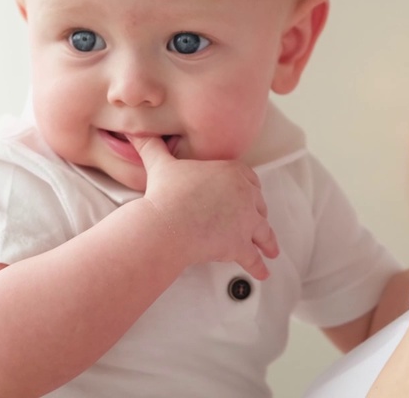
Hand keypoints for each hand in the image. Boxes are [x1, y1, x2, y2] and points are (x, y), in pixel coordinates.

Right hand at [133, 136, 279, 279]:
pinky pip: (253, 257)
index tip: (249, 194)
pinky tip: (264, 273)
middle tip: (258, 221)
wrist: (167, 223)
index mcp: (232, 172)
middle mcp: (244, 194)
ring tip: (272, 251)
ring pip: (263, 231)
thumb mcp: (160, 165)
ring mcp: (245, 220)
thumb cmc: (166, 194)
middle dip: (258, 213)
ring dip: (268, 242)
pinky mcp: (240, 244)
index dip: (249, 188)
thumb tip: (136, 135)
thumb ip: (153, 148)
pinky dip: (259, 266)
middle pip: (258, 204)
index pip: (249, 178)